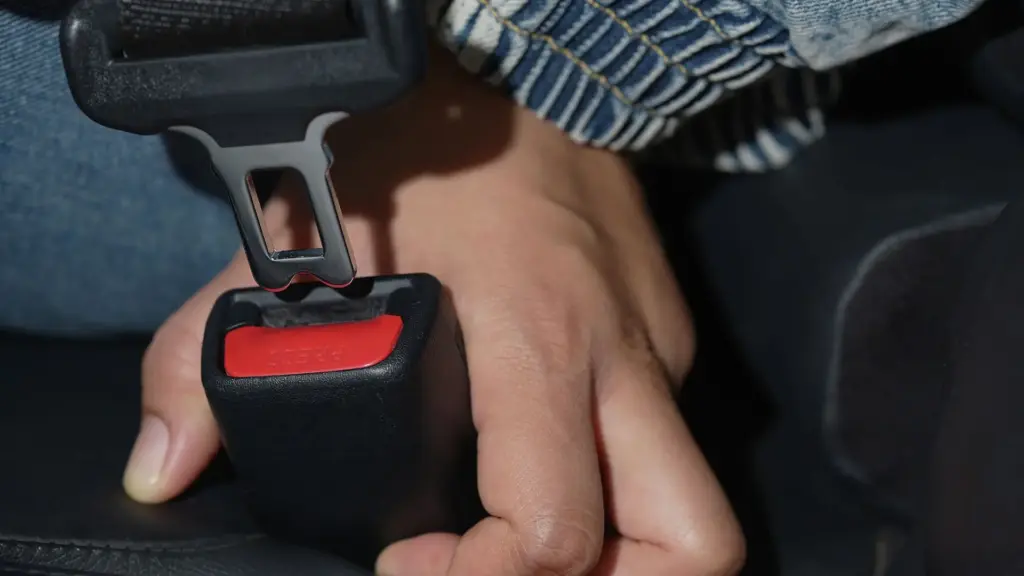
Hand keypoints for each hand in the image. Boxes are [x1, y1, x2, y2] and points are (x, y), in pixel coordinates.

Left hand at [124, 50, 743, 574]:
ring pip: (696, 509)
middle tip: (498, 573)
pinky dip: (614, 484)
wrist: (510, 63)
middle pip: (691, 546)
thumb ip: (207, 356)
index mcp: (535, 338)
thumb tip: (162, 468)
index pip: (553, 526)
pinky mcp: (670, 334)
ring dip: (626, 556)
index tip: (414, 567)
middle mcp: (622, 357)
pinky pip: (664, 445)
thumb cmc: (411, 145)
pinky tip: (540, 456)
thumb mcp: (300, 242)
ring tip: (530, 543)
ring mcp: (660, 348)